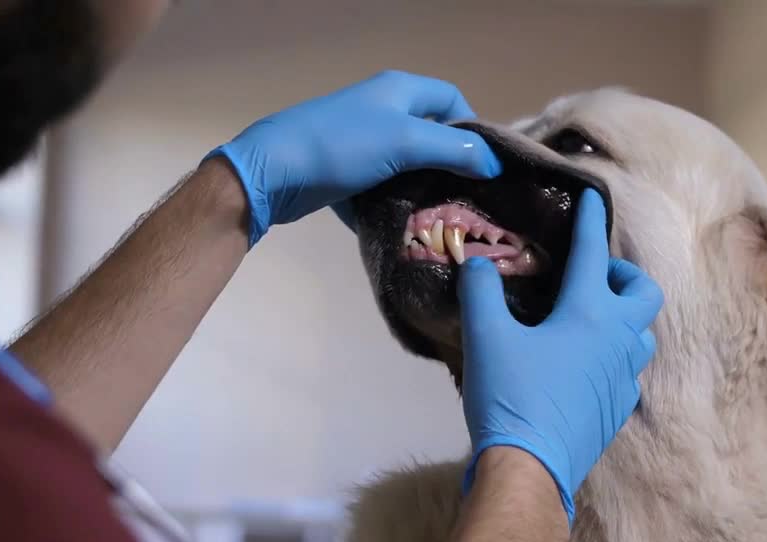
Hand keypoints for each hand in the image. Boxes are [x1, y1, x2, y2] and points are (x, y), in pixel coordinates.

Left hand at [206, 70, 502, 244]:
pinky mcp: (344, 171)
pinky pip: (380, 187)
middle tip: (466, 197)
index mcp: (399, 91)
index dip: (471, 128)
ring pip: (406, 165)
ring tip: (439, 217)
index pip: (451, 100)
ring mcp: (360, 141)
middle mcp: (382, 110)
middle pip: (430, 135)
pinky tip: (402, 226)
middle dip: (449, 165)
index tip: (483, 165)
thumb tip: (494, 164)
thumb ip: (454, 150)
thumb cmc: (342, 146)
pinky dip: (392, 204)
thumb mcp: (406, 142)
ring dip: (421, 189)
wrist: (272, 171)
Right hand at [458, 189, 663, 524]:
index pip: (593, 253)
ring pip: (642, 336)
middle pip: (644, 293)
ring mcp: (624, 378)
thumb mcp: (485, 337)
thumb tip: (477, 262)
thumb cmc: (509, 395)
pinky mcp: (618, 410)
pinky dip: (614, 359)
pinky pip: (628, 372)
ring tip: (591, 323)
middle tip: (594, 279)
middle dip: (624, 277)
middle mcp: (617, 340)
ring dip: (624, 320)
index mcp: (588, 313)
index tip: (594, 199)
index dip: (591, 221)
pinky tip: (585, 368)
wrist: (529, 469)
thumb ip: (481, 292)